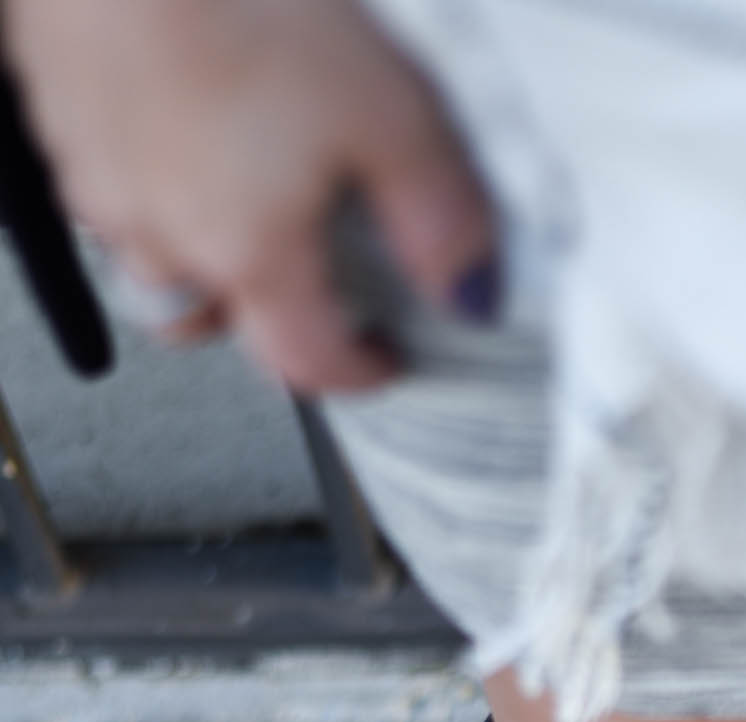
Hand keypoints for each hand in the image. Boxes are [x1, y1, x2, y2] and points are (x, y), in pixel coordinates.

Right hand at [2, 0, 496, 391]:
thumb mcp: (389, 114)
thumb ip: (440, 219)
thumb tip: (474, 294)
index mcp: (244, 253)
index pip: (306, 364)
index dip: (359, 373)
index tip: (386, 359)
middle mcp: (155, 231)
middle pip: (213, 321)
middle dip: (271, 321)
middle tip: (320, 294)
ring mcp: (90, 169)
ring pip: (147, 257)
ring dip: (201, 257)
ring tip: (252, 215)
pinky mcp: (51, 105)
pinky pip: (104, 179)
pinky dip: (152, 179)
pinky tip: (186, 127)